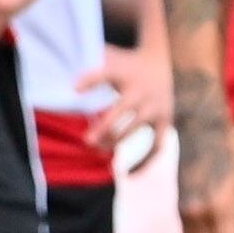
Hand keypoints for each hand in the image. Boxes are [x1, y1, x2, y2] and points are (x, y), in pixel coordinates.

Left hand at [77, 44, 174, 170]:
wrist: (161, 60)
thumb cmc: (126, 62)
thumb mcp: (109, 58)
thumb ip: (89, 69)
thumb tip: (68, 85)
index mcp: (126, 74)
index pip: (106, 74)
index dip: (90, 80)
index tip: (75, 88)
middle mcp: (142, 91)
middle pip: (121, 110)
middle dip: (103, 127)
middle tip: (86, 141)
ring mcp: (155, 107)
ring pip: (135, 128)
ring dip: (114, 141)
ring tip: (97, 148)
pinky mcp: (165, 120)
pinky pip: (157, 145)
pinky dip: (145, 160)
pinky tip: (129, 174)